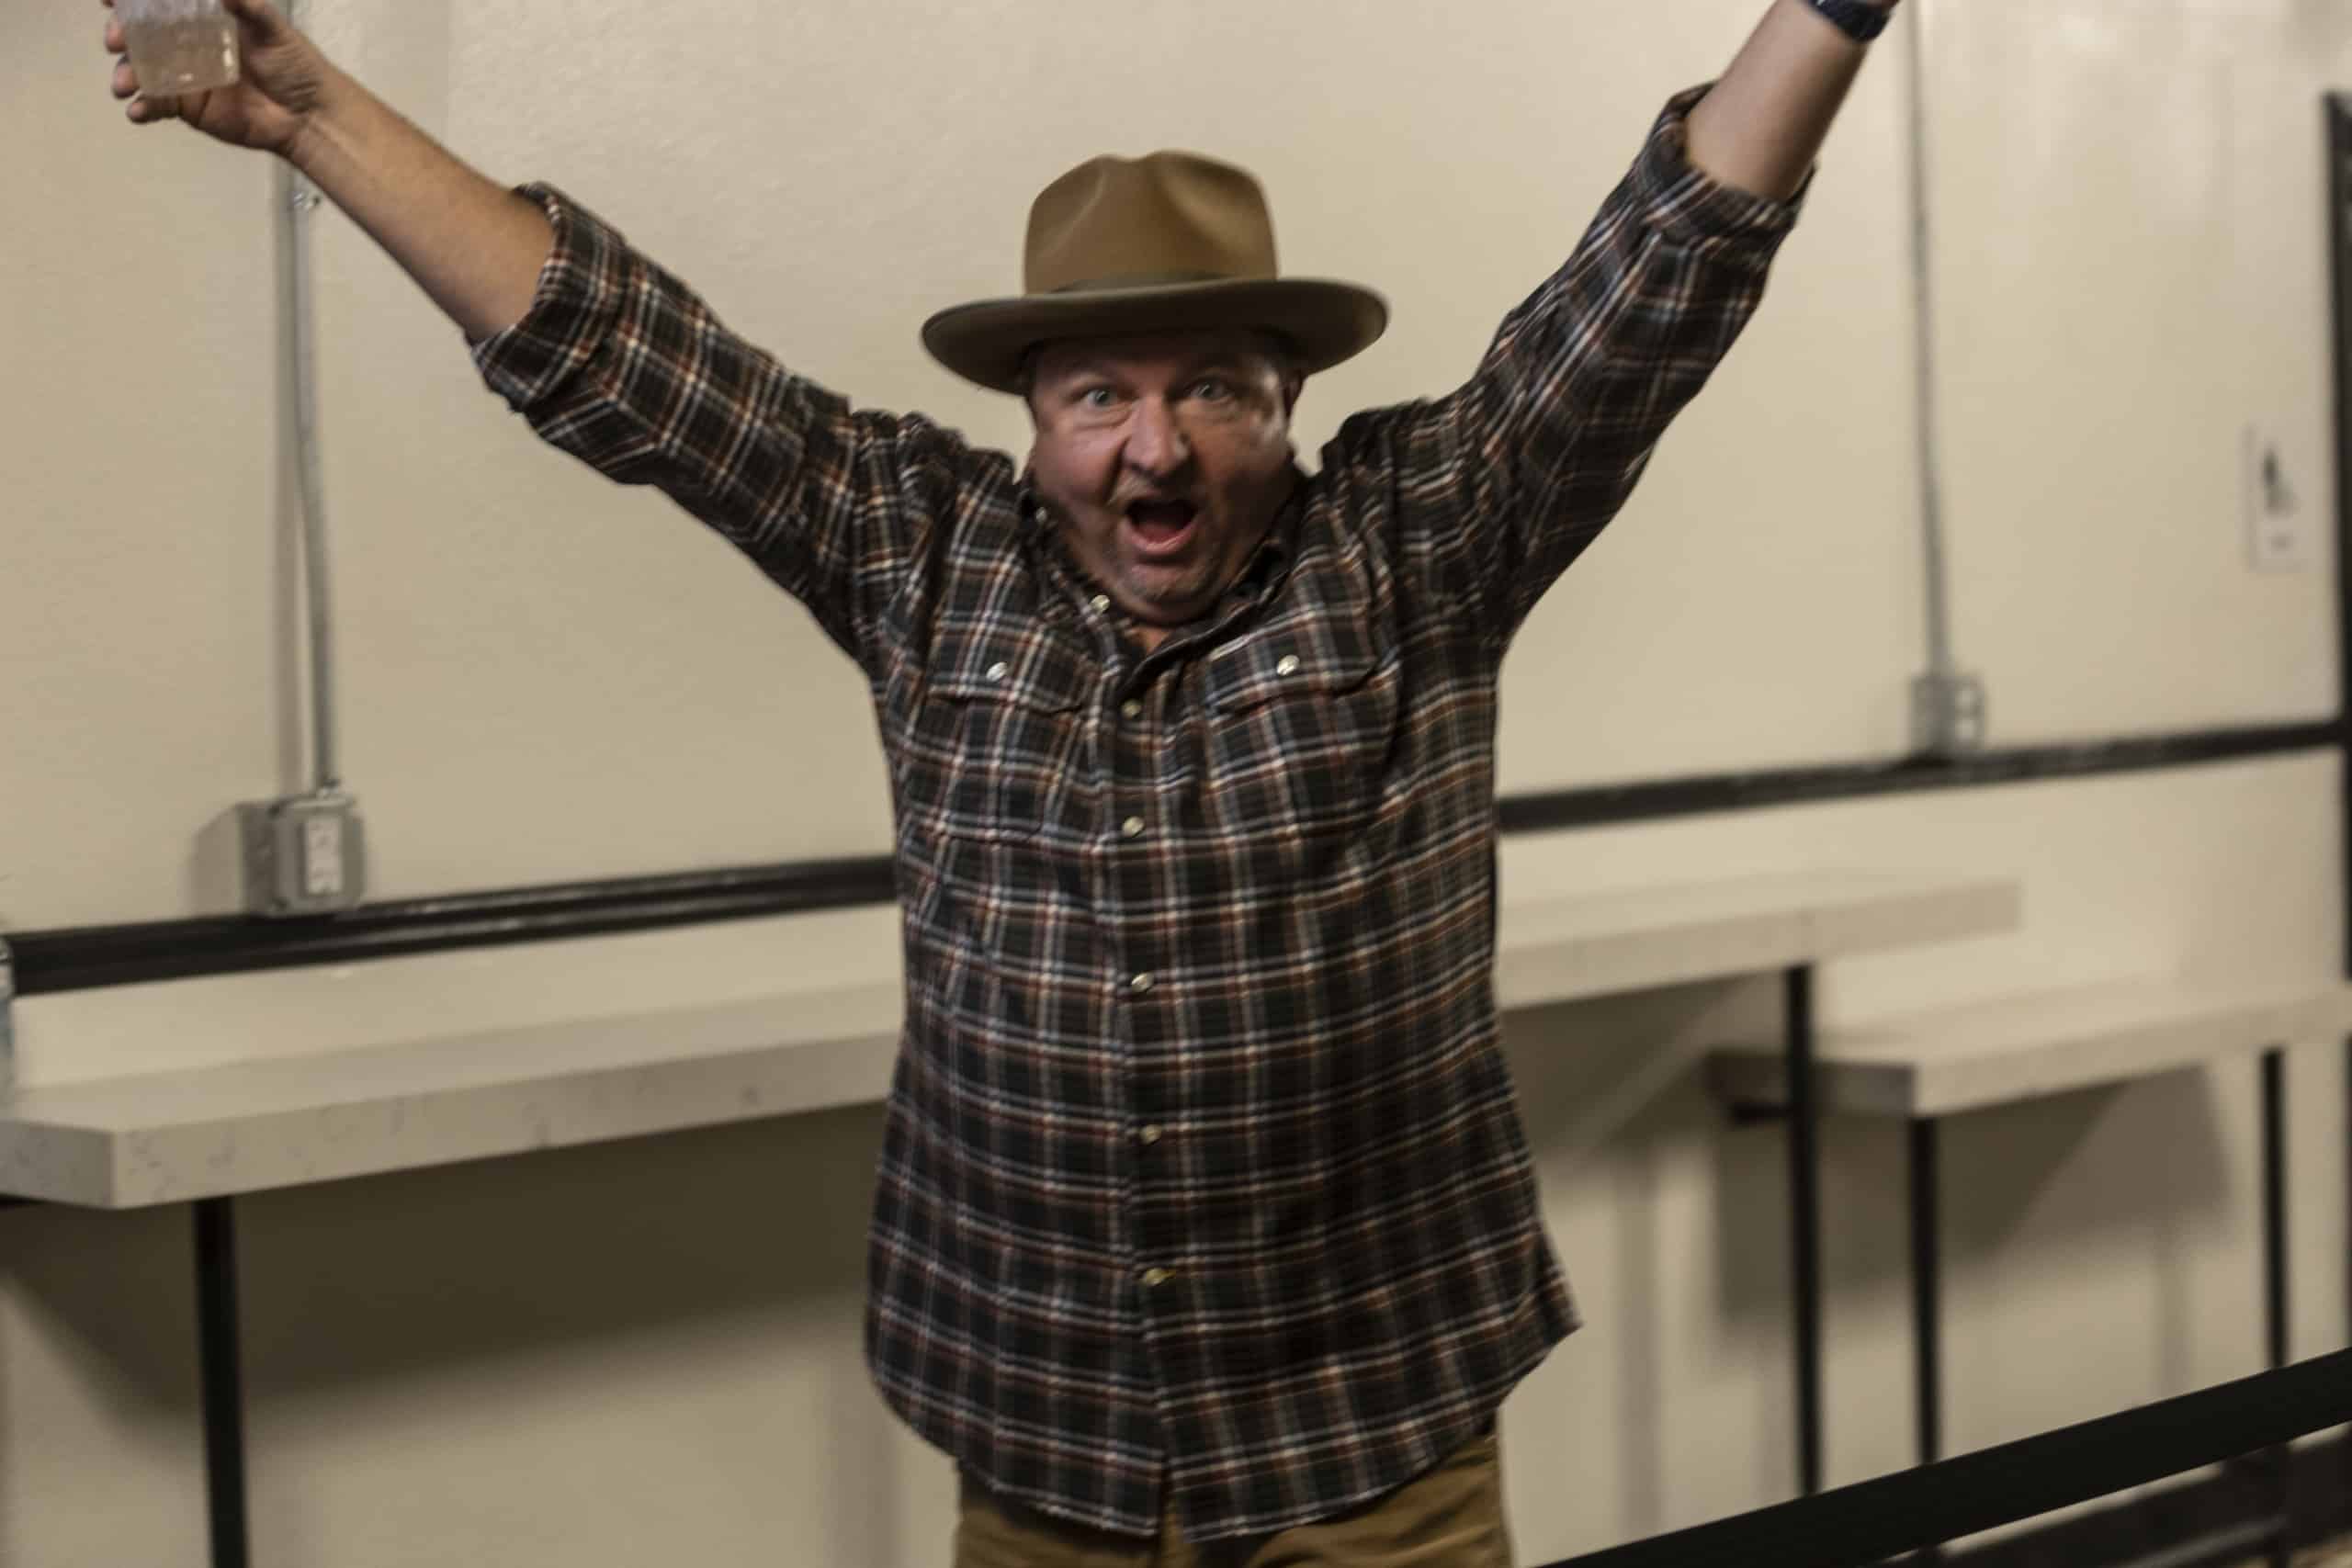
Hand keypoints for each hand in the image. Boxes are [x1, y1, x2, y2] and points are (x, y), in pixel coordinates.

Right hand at [105, 0, 332, 157]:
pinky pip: (155, 105)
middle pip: (139, 34)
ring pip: (141, 70)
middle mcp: (185, 43)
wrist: (310, 116)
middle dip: (119, 34)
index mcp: (201, 18)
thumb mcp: (273, 29)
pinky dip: (142, 107)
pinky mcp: (187, 107)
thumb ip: (248, 6)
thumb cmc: (295, 64)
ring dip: (125, 74)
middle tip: (114, 40)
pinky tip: (137, 110)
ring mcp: (183, 76)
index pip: (159, 1)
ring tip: (122, 84)